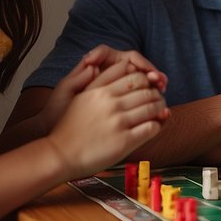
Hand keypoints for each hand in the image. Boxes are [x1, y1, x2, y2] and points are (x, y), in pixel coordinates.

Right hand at [47, 61, 168, 176]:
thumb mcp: (81, 97)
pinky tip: (153, 127)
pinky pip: (151, 127)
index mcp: (101, 91)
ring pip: (153, 107)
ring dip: (160, 108)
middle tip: (157, 99)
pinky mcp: (124, 142)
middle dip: (156, 94)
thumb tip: (122, 66)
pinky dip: (157, 125)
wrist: (60, 154)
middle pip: (146, 89)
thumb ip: (100, 81)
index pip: (135, 74)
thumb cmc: (70, 127)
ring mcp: (118, 122)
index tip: (146, 86)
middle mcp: (110, 104)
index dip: (145, 79)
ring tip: (159, 112)